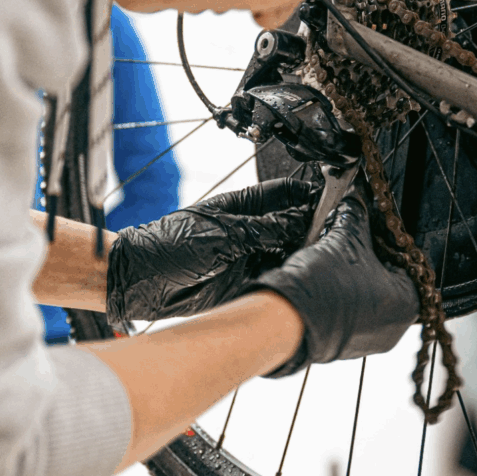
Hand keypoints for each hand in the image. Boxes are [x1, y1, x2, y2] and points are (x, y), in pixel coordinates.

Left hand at [105, 178, 317, 321]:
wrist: (141, 282)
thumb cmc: (170, 245)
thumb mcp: (222, 235)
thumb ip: (263, 229)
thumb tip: (299, 220)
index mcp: (242, 205)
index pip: (285, 193)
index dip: (309, 196)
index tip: (333, 203)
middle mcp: (249, 228)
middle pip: (292, 224)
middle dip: (313, 228)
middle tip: (334, 237)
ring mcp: (249, 255)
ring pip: (288, 252)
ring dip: (303, 256)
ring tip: (324, 259)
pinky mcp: (246, 281)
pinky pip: (276, 276)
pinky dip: (289, 278)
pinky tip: (303, 279)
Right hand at [250, 188, 418, 376]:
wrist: (288, 322)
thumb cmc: (324, 287)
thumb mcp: (344, 241)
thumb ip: (355, 219)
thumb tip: (356, 203)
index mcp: (409, 303)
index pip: (404, 261)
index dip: (384, 241)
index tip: (368, 230)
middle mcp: (397, 327)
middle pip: (387, 279)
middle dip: (368, 259)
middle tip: (350, 243)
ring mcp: (372, 339)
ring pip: (370, 296)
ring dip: (355, 277)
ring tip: (336, 262)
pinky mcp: (349, 345)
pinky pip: (354, 313)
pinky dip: (344, 297)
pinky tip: (328, 283)